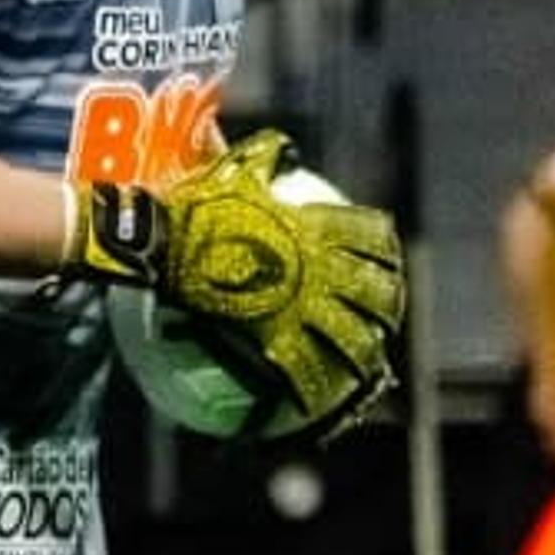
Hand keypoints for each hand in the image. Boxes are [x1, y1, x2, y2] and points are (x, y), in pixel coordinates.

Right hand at [67, 129, 405, 429]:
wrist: (164, 240)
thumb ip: (261, 157)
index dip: (385, 248)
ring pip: (351, 339)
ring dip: (365, 356)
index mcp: (315, 226)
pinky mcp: (275, 337)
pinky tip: (315, 409)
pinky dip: (312, 393)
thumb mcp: (231, 168)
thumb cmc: (190, 203)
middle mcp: (321, 267)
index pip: (371, 234)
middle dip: (389, 306)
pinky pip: (302, 372)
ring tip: (368, 370)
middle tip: (389, 318)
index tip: (390, 258)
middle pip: (376, 291)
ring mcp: (301, 305)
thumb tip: (280, 145)